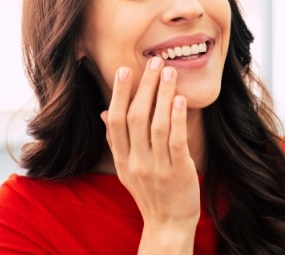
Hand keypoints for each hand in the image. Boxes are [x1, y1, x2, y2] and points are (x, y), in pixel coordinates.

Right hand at [100, 57, 199, 252]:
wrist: (168, 223)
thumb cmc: (149, 191)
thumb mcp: (126, 168)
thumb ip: (117, 141)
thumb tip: (104, 112)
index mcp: (122, 159)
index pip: (115, 121)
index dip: (119, 94)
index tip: (125, 70)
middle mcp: (135, 162)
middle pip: (136, 117)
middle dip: (145, 87)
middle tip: (154, 62)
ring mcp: (156, 168)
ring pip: (157, 125)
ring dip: (163, 95)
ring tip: (170, 72)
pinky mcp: (178, 172)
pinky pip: (176, 141)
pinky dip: (177, 119)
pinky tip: (180, 100)